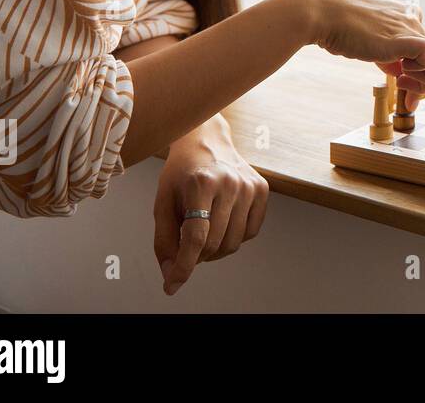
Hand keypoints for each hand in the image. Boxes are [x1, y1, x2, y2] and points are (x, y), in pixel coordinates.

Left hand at [154, 115, 268, 295]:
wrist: (206, 139)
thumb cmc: (181, 172)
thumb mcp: (162, 202)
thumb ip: (164, 240)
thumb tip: (171, 274)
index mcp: (201, 183)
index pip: (196, 237)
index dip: (184, 266)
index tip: (173, 285)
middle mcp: (230, 183)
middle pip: (214, 243)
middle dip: (197, 256)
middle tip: (186, 249)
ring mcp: (249, 185)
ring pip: (234, 242)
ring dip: (215, 251)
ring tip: (204, 236)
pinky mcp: (262, 189)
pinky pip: (251, 232)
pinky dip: (235, 238)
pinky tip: (222, 224)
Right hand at [295, 0, 424, 110]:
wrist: (322, 12)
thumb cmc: (336, 23)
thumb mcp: (367, 37)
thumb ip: (385, 50)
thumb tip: (396, 69)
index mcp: (403, 16)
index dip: (419, 68)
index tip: (400, 83)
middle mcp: (412, 21)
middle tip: (407, 96)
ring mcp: (412, 29)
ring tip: (403, 87)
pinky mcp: (407, 39)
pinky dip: (422, 75)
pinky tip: (399, 78)